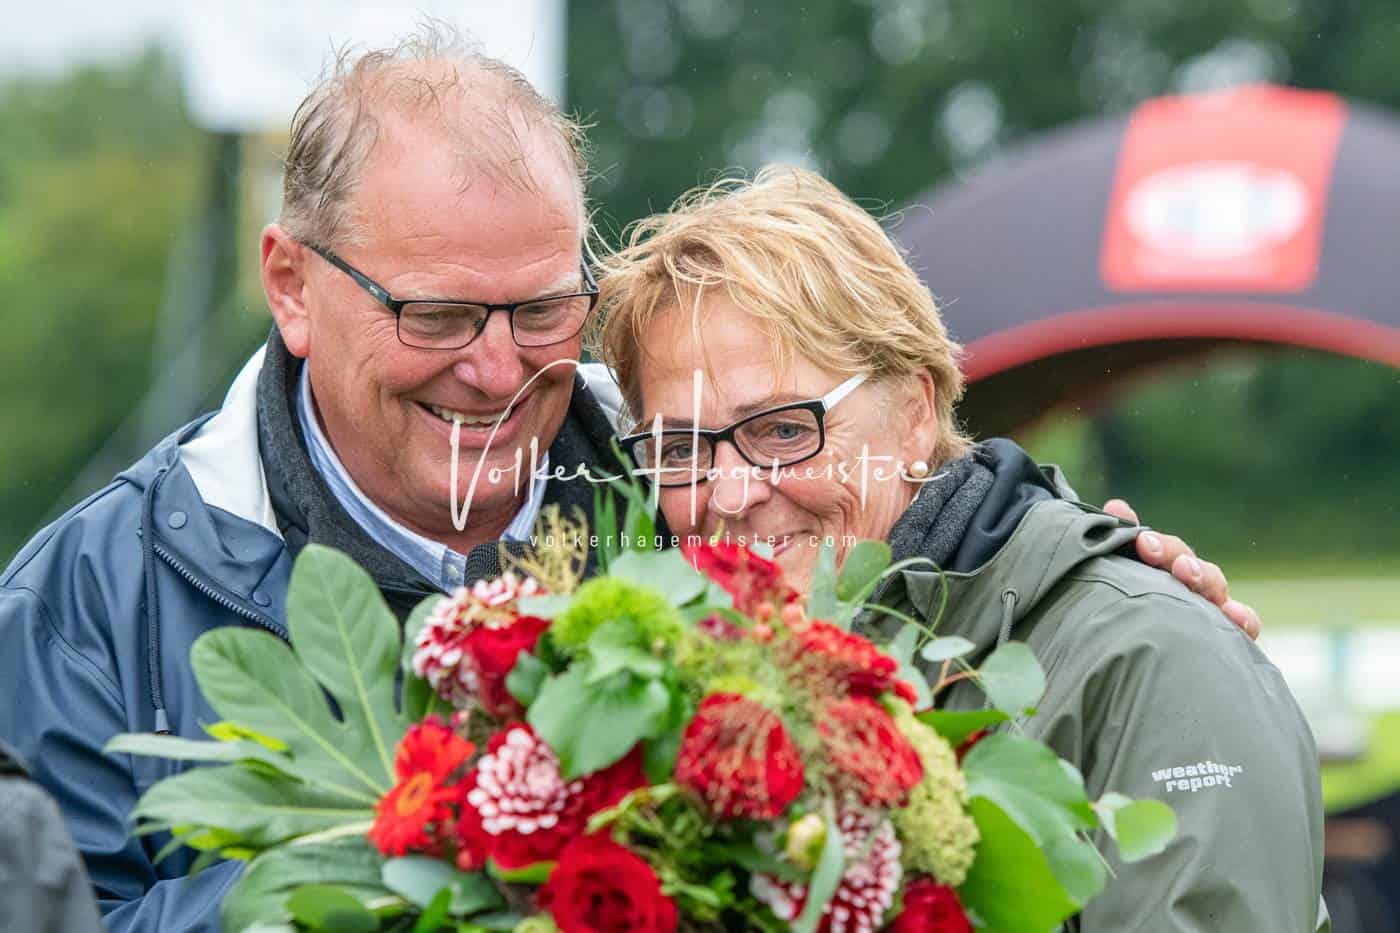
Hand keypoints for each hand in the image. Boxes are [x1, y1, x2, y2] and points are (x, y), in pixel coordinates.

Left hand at [1102, 499, 1261, 640]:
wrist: (1155, 693)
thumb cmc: (1124, 649)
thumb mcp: (1110, 608)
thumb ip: (1109, 564)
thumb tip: (1114, 507)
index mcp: (1151, 580)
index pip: (1149, 548)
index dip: (1136, 530)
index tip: (1120, 515)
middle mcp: (1181, 589)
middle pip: (1180, 559)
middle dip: (1166, 549)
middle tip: (1148, 547)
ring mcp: (1208, 611)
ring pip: (1211, 581)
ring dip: (1200, 573)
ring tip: (1185, 573)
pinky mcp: (1231, 640)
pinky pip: (1244, 624)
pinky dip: (1242, 617)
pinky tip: (1233, 617)